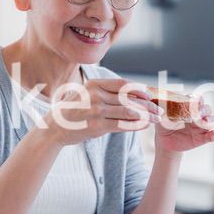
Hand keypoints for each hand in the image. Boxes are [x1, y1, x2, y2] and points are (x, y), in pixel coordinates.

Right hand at [42, 78, 161, 146]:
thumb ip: (104, 92)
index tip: (149, 94)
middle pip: (128, 98)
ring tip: (155, 118)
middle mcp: (95, 95)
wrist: (55, 128)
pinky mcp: (97, 126)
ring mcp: (95, 111)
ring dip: (145, 115)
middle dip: (147, 104)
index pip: (122, 84)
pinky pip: (122, 124)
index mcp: (93, 84)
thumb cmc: (73, 111)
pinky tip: (144, 125)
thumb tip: (129, 93)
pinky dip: (135, 125)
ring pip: (128, 111)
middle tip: (158, 109)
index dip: (138, 89)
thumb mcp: (85, 94)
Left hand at [154, 99, 213, 152]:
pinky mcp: (203, 137)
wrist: (165, 142)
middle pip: (207, 109)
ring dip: (210, 120)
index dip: (197, 100)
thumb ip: (162, 108)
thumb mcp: (161, 116)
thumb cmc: (164, 125)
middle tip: (197, 113)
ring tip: (204, 122)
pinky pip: (213, 135)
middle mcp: (198, 115)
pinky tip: (212, 135)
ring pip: (212, 120)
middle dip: (204, 110)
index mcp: (189, 107)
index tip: (194, 102)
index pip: (197, 100)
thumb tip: (159, 100)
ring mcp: (201, 126)